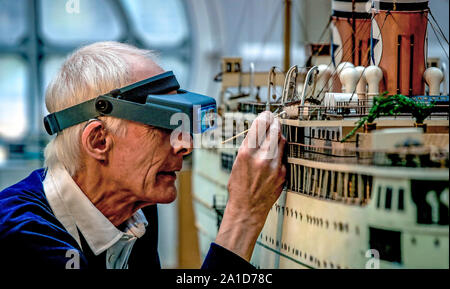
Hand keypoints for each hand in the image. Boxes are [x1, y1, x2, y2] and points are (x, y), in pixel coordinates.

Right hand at [215, 111, 285, 260]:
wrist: (247, 208)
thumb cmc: (239, 186)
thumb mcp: (237, 162)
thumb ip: (249, 146)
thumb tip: (258, 131)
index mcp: (247, 153)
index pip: (260, 125)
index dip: (265, 116)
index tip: (267, 114)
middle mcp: (262, 157)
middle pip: (274, 129)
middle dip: (274, 123)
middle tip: (274, 120)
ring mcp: (275, 166)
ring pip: (282, 140)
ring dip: (278, 135)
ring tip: (273, 136)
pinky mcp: (283, 173)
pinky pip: (284, 155)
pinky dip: (280, 152)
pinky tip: (275, 154)